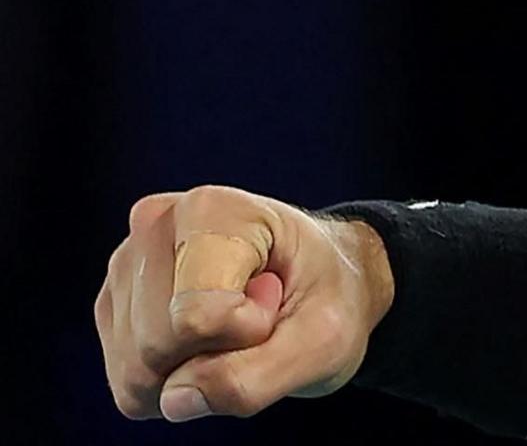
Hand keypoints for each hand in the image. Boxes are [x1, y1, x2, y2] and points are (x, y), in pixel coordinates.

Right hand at [96, 185, 392, 422]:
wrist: (322, 286)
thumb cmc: (329, 300)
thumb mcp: (325, 341)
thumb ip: (252, 377)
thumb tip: (174, 400)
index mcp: (210, 211)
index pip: (197, 318)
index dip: (249, 331)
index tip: (278, 297)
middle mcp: (153, 226)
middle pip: (156, 346)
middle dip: (217, 354)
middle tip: (262, 313)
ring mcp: (125, 266)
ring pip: (136, 370)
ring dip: (194, 369)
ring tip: (237, 322)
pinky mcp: (113, 308)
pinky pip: (129, 384)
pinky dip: (173, 380)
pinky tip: (208, 340)